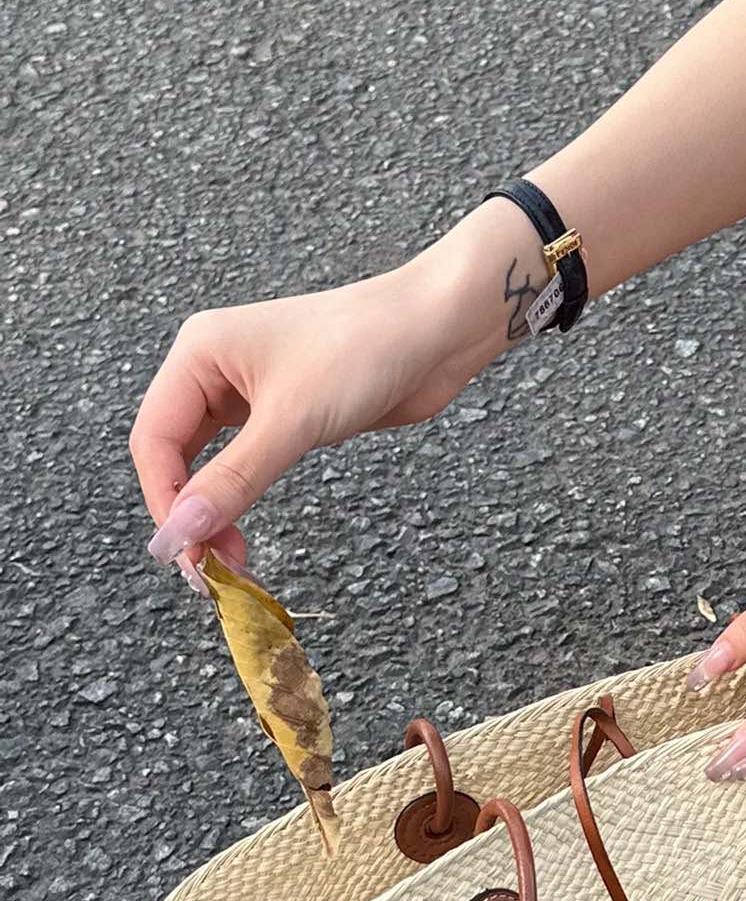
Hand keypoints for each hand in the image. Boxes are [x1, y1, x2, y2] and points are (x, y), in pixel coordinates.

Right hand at [130, 199, 540, 579]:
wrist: (436, 330)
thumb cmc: (364, 350)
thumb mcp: (293, 421)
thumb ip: (235, 479)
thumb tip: (182, 531)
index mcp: (199, 352)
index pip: (154, 439)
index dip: (164, 500)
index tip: (184, 553)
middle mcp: (214, 369)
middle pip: (175, 454)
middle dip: (187, 512)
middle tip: (209, 569)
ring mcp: (250, 391)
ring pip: (209, 463)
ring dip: (213, 511)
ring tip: (230, 560)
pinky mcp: (286, 413)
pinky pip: (245, 463)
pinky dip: (242, 498)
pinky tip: (245, 529)